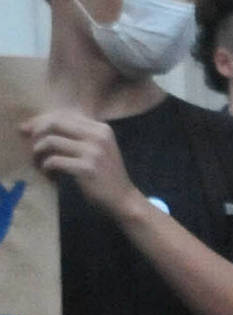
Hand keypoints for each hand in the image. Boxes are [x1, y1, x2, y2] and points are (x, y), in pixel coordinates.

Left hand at [23, 110, 142, 219]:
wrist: (123, 199)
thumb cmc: (106, 175)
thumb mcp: (98, 148)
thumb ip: (79, 135)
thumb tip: (39, 124)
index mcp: (101, 128)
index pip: (63, 115)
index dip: (41, 120)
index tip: (27, 130)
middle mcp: (98, 136)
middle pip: (55, 123)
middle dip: (37, 132)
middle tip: (31, 145)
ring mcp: (94, 152)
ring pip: (51, 141)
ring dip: (38, 151)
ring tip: (38, 162)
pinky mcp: (87, 168)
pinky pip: (54, 160)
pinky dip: (46, 167)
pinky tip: (48, 173)